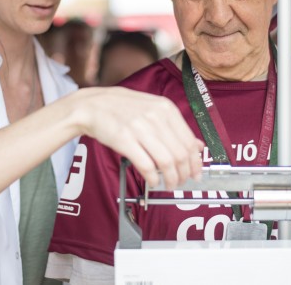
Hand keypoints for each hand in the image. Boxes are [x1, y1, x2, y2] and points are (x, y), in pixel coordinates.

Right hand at [70, 87, 203, 188]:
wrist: (92, 105)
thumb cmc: (122, 108)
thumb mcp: (153, 110)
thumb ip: (175, 127)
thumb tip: (198, 146)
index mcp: (166, 108)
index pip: (189, 141)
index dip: (195, 162)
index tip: (196, 173)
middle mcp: (155, 117)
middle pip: (180, 154)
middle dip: (184, 174)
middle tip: (182, 182)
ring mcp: (139, 128)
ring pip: (166, 161)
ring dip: (170, 179)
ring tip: (169, 184)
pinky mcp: (124, 140)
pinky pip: (146, 165)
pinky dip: (153, 178)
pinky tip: (153, 181)